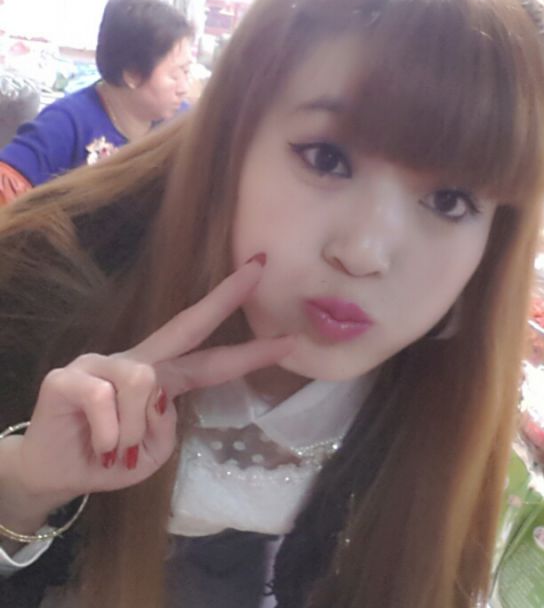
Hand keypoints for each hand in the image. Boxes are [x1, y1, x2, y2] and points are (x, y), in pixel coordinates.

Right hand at [11, 257, 292, 508]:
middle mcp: (140, 361)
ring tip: (118, 449)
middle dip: (226, 296)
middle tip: (259, 267)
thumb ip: (166, 427)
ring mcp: (104, 362)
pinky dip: (110, 434)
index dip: (251, 352)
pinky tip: (99, 444)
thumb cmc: (109, 459)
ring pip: (145, 383)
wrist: (55, 474)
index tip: (289, 340)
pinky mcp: (70, 374)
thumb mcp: (152, 454)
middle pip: (188, 323)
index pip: (213, 360)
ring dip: (135, 431)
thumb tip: (160, 395)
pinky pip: (106, 401)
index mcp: (165, 378)